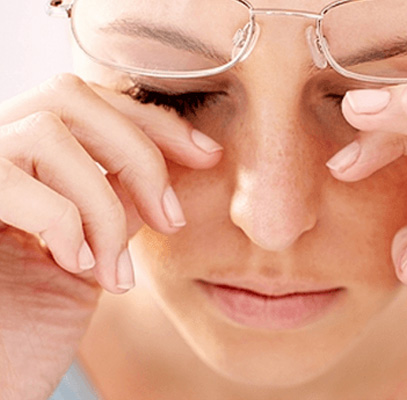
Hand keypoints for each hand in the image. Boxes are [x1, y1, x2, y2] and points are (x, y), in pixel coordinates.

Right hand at [0, 73, 221, 398]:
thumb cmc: (28, 330)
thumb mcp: (91, 258)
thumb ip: (116, 205)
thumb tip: (164, 167)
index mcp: (22, 162)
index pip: (90, 102)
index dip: (154, 122)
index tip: (208, 156)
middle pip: (69, 95)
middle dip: (139, 154)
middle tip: (171, 219)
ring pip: (48, 134)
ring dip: (102, 205)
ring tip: (114, 270)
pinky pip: (12, 181)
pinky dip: (63, 222)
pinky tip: (77, 266)